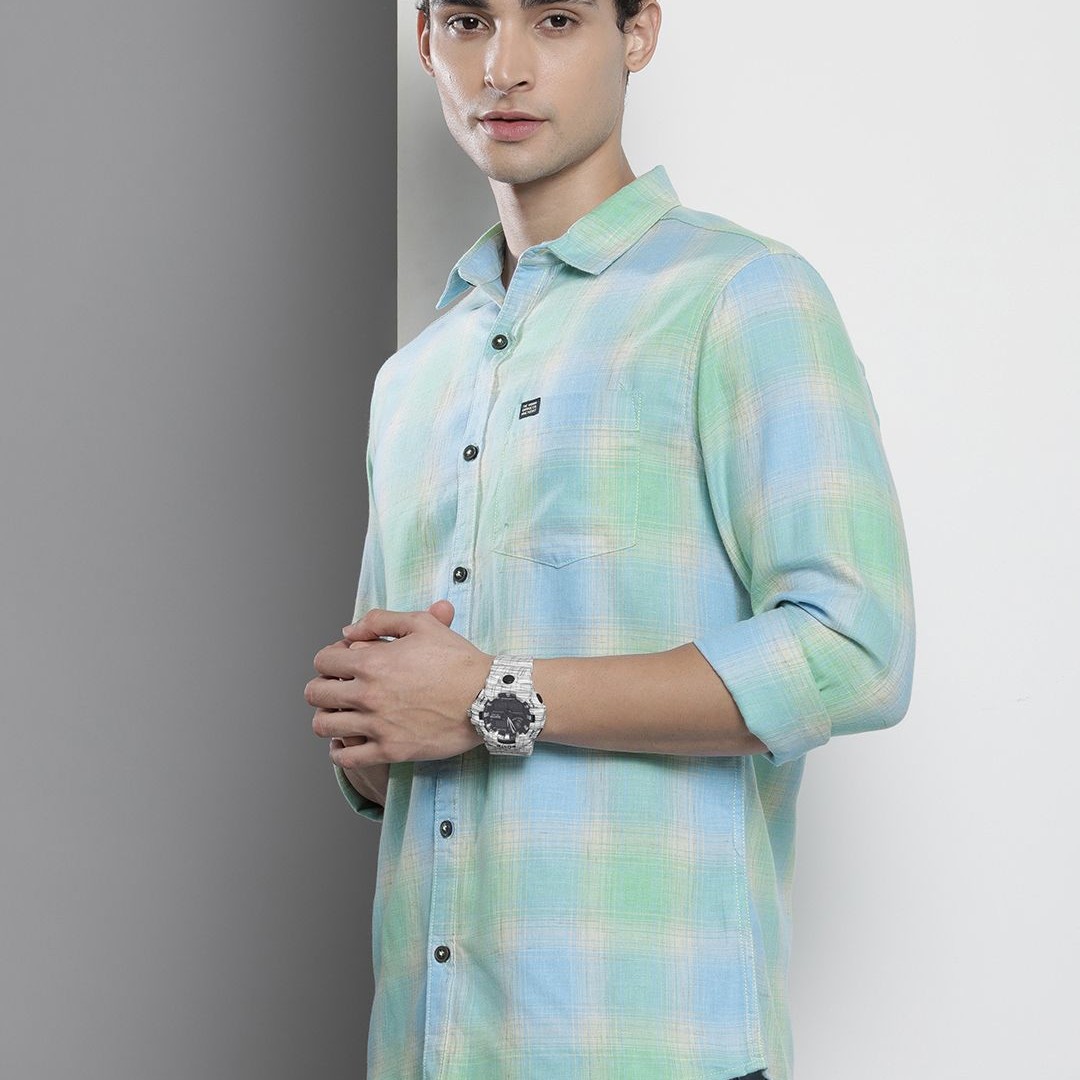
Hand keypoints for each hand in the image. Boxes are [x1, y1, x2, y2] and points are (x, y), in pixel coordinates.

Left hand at [307, 599, 489, 767]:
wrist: (488, 697)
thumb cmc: (458, 660)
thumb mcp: (422, 624)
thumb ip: (380, 621)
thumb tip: (348, 632)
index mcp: (372, 662)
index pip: (323, 661)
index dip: (329, 658)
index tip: (343, 663)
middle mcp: (368, 695)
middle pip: (315, 694)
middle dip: (322, 688)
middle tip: (338, 689)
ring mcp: (377, 726)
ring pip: (324, 726)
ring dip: (327, 718)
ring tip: (341, 715)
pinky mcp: (391, 751)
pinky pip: (347, 759)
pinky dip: (339, 751)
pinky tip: (347, 743)